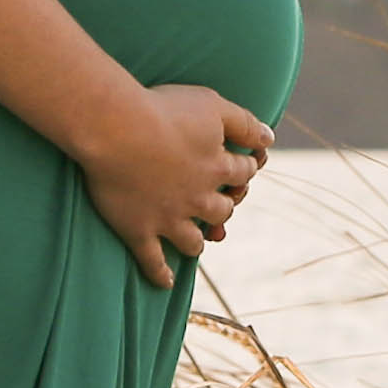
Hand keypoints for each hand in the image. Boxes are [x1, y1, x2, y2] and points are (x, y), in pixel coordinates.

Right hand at [76, 82, 273, 287]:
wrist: (116, 129)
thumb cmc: (164, 110)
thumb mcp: (213, 105)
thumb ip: (246, 123)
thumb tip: (271, 139)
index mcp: (217, 168)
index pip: (243, 173)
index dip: (244, 169)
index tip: (240, 165)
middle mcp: (198, 199)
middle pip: (222, 212)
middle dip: (224, 207)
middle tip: (218, 202)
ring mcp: (168, 219)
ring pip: (193, 242)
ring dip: (198, 241)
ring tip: (196, 241)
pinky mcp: (138, 230)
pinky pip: (152, 261)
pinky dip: (160, 274)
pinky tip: (166, 283)